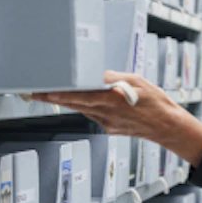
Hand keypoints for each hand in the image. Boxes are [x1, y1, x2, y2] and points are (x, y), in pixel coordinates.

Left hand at [33, 72, 201, 166]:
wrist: (167, 127)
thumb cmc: (156, 102)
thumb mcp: (137, 81)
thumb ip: (115, 78)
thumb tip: (97, 73)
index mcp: (112, 100)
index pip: (80, 96)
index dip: (60, 94)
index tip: (44, 90)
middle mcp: (106, 114)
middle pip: (73, 104)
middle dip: (53, 97)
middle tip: (33, 92)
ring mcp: (106, 123)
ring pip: (81, 109)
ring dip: (66, 102)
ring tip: (48, 93)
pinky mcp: (109, 128)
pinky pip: (92, 115)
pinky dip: (85, 107)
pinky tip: (81, 101)